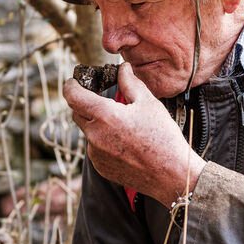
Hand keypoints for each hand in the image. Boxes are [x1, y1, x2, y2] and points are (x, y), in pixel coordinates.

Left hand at [63, 62, 204, 206]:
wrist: (172, 175)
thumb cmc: (163, 137)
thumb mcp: (149, 103)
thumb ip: (130, 83)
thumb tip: (122, 69)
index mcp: (105, 115)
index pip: (73, 96)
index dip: (71, 86)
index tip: (74, 82)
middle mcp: (95, 136)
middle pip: (77, 113)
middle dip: (85, 104)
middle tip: (102, 100)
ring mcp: (96, 154)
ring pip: (88, 132)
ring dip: (97, 124)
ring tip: (123, 127)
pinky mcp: (100, 167)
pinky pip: (96, 149)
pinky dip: (104, 142)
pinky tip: (125, 144)